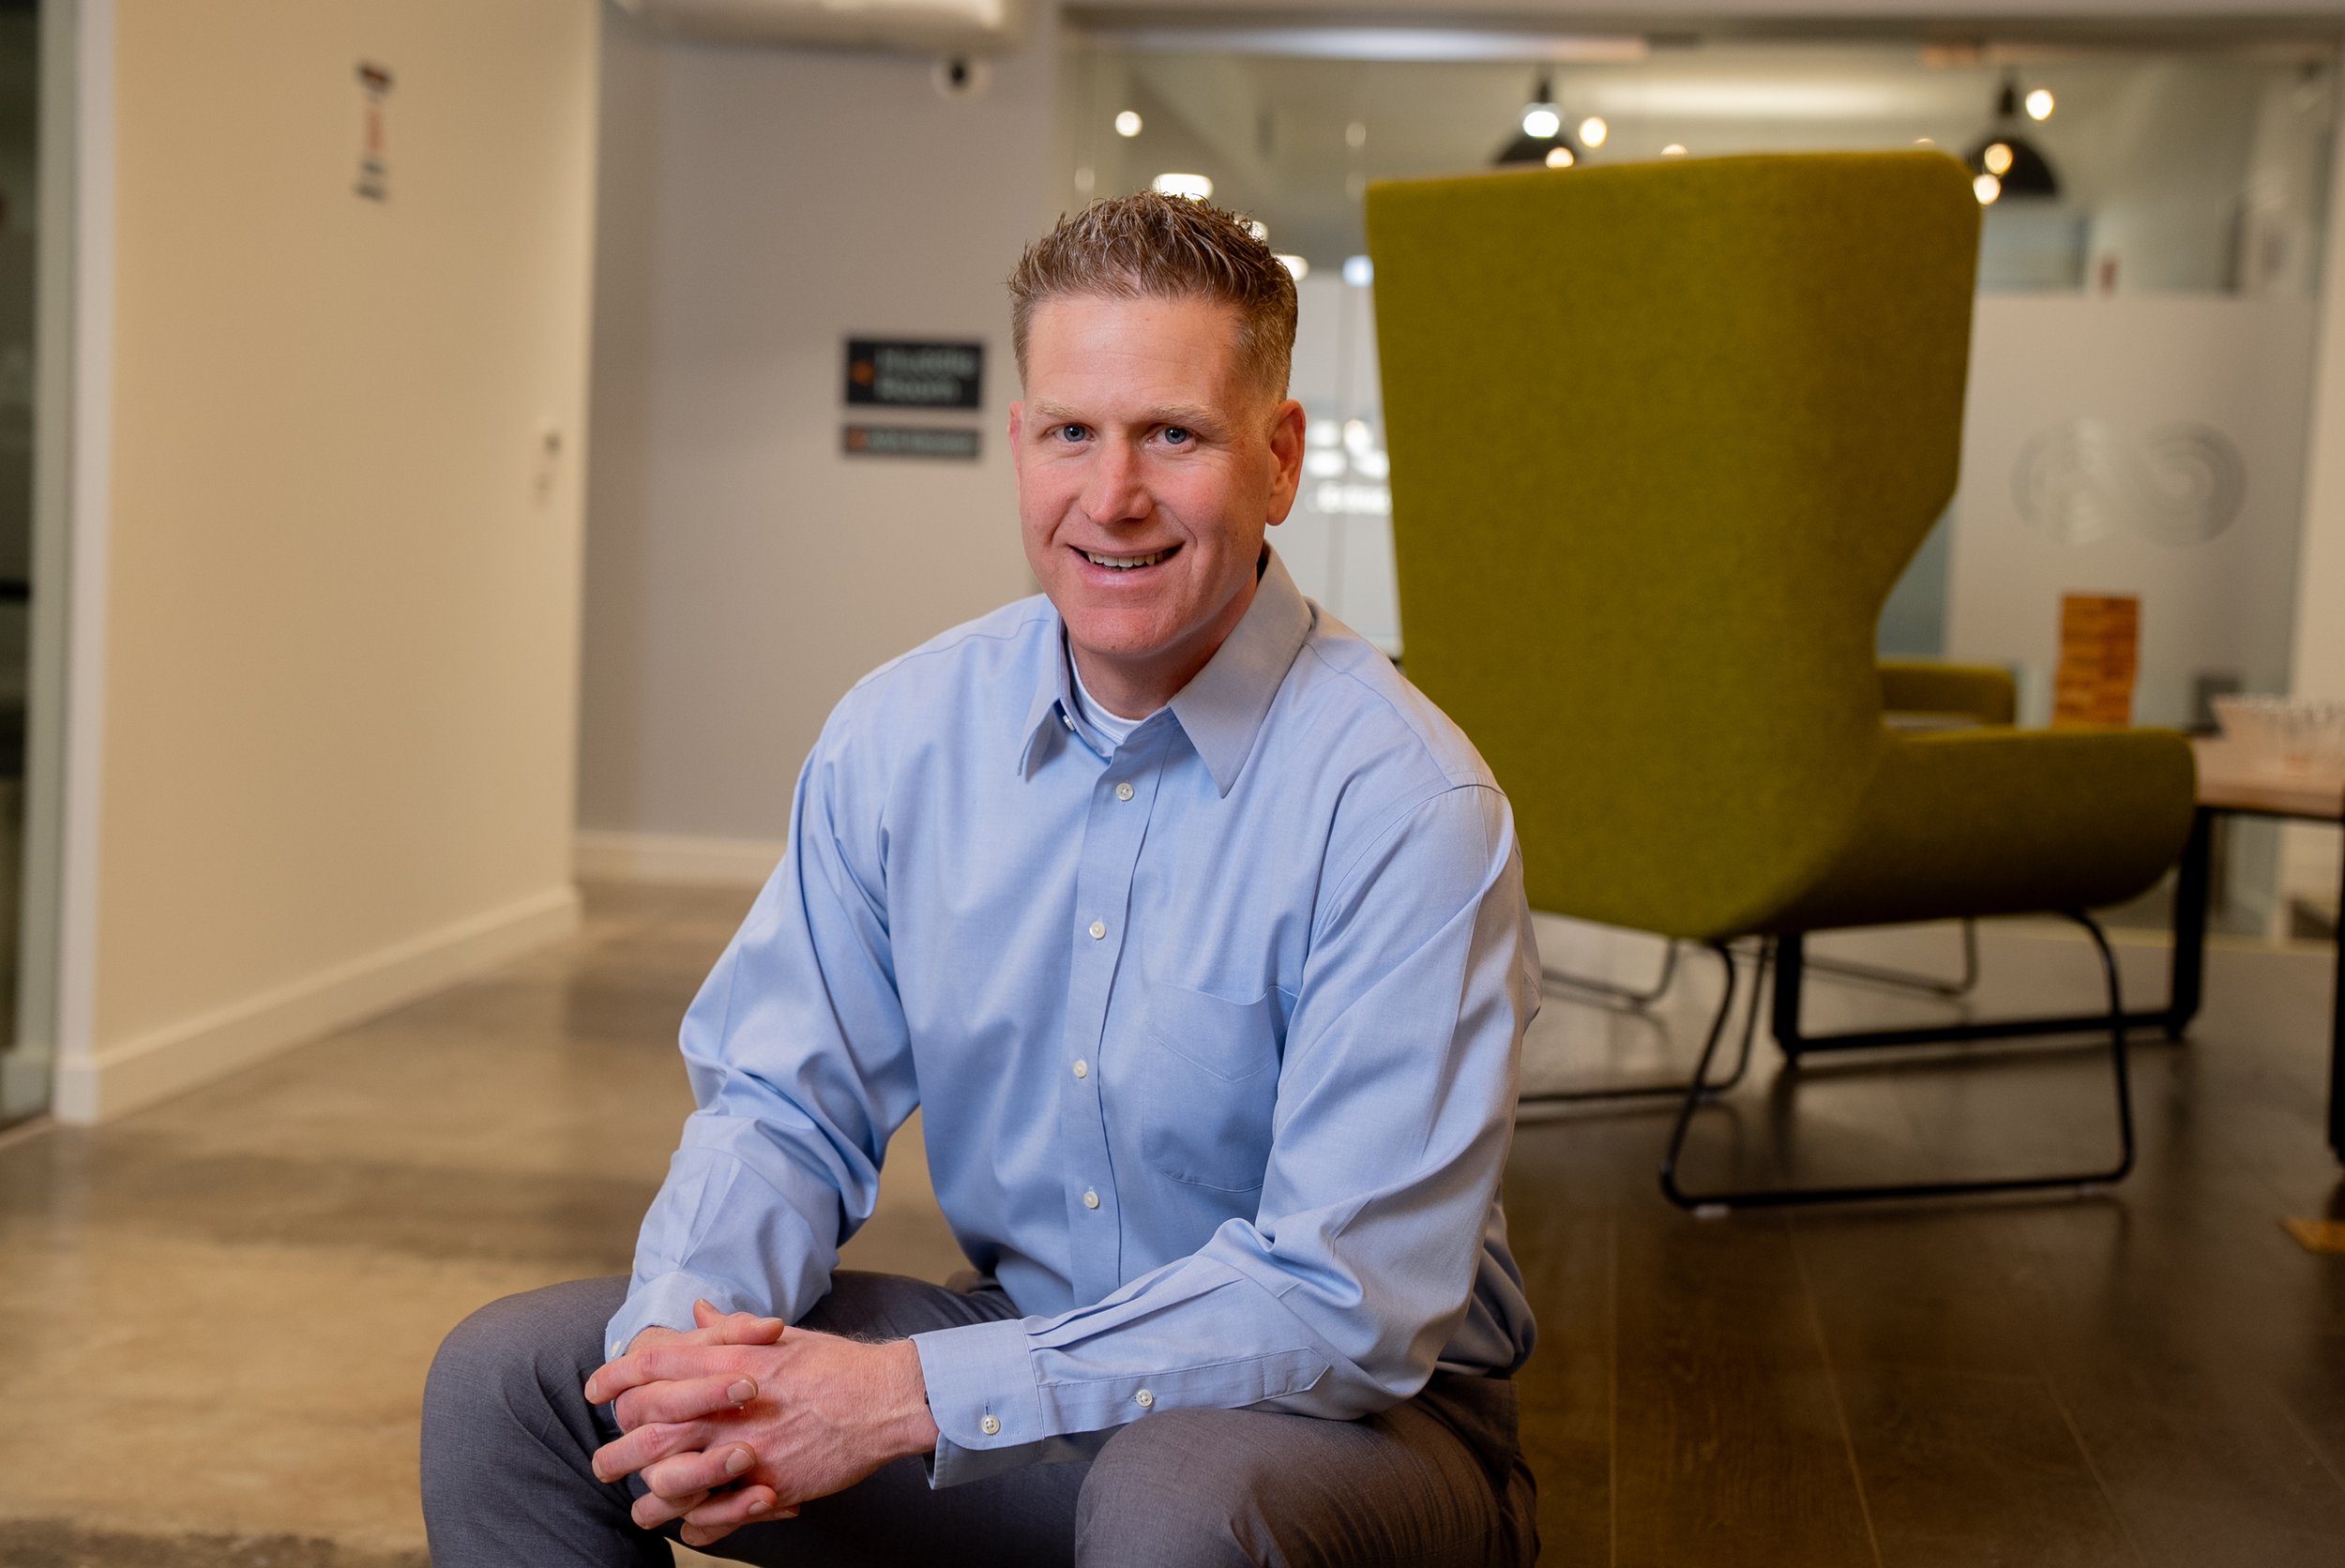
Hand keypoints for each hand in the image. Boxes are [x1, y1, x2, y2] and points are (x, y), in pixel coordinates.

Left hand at [585, 1308, 940, 1548]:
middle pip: (645, 1428)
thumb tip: (697, 1314)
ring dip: (647, 1495)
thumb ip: (730, 1330)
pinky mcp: (766, 1485)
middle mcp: (727, 1404)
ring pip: (669, 1478)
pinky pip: (713, 1514)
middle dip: (615, 1449)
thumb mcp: (779, 1337)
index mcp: (728, 1360)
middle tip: (603, 1462)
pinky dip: (694, 1523)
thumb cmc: (834, 1365)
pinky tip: (688, 1523)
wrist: (883, 1400)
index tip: (595, 1392)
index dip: (613, 1378)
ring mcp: (745, 1447)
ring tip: (640, 1505)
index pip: (650, 1366)